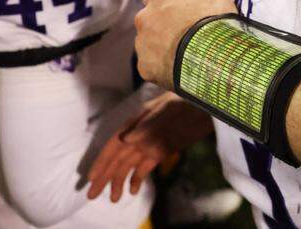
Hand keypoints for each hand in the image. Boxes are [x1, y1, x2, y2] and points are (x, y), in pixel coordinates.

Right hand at [86, 92, 215, 202]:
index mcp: (137, 121)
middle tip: (91, 195)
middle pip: (119, 158)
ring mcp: (152, 143)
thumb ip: (148, 124)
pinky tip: (132, 191)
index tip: (93, 177)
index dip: (102, 161)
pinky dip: (138, 178)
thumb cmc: (186, 101)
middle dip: (105, 176)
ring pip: (130, 165)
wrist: (209, 104)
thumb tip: (126, 139)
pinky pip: (146, 166)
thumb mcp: (167, 109)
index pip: (115, 144)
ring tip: (113, 199)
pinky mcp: (163, 150)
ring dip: (120, 181)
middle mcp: (140, 134)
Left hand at [135, 0, 237, 89]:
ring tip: (184, 51)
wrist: (214, 59)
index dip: (170, 2)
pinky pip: (151, 64)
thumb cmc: (214, 20)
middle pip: (149, 18)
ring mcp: (143, 44)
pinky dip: (161, 64)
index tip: (184, 11)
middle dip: (161, 22)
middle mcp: (144, 18)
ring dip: (160, 43)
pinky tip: (179, 66)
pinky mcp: (145, 68)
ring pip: (148, 41)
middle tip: (186, 32)